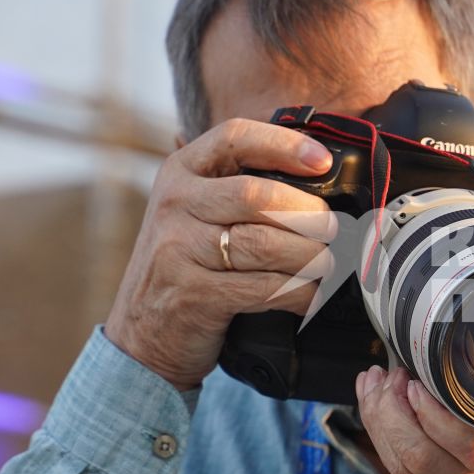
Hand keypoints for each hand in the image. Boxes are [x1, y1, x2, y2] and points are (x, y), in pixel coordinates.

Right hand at [104, 118, 337, 389]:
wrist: (142, 336)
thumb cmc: (187, 266)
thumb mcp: (196, 214)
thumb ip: (238, 189)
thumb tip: (318, 175)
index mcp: (180, 172)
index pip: (234, 138)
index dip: (284, 144)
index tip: (323, 161)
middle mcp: (175, 204)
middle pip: (257, 195)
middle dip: (308, 213)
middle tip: (331, 229)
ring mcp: (179, 249)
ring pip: (265, 244)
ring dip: (310, 256)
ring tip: (327, 263)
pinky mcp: (194, 294)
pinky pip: (264, 287)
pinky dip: (299, 292)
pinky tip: (311, 294)